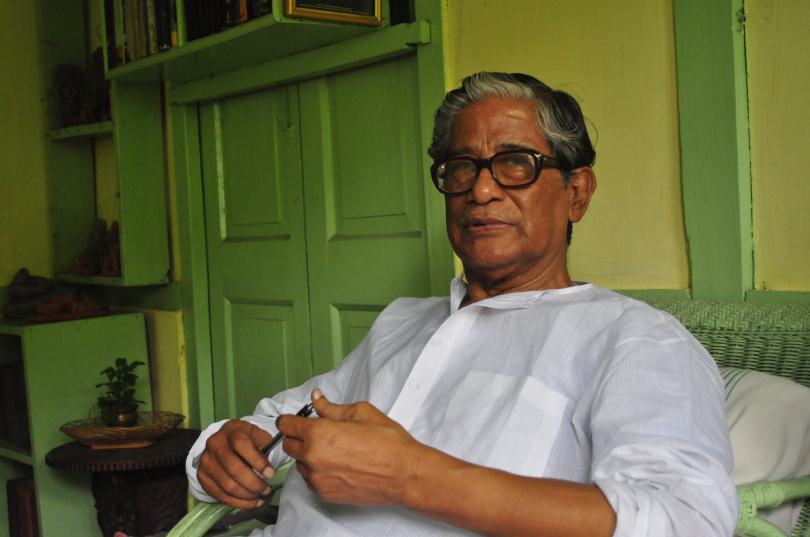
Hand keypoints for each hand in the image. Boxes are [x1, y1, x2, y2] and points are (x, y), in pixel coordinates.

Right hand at [197, 419, 274, 508]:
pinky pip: (220, 495)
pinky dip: (238, 503)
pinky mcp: (202, 476)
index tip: (270, 474)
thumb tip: (269, 465)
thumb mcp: (256, 434)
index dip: (257, 461)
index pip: (242, 445)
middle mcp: (215, 444)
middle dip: (253, 483)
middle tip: (266, 489)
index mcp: (231, 430)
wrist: (222, 442)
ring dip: (247, 495)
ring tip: (260, 496)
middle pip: (233, 468)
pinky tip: (251, 502)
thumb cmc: (244, 439)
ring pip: (226, 485)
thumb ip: (265, 444)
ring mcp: (206, 461)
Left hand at [277, 390, 422, 506]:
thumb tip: (317, 398)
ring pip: (299, 464)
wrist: (403, 474)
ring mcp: (317, 478)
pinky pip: (311, 479)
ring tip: (332, 450)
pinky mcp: (324, 493)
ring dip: (307, 455)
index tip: (292, 420)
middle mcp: (312, 457)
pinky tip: (337, 465)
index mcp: (318, 433)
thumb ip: (331, 407)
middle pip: (288, 445)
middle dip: (297, 436)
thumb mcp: (360, 413)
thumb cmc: (387, 442)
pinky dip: (317, 471)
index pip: (286, 425)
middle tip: (316, 432)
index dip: (289, 420)